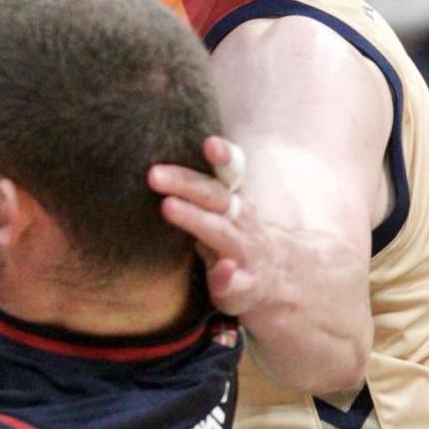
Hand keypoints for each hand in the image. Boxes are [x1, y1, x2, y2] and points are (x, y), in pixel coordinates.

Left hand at [151, 137, 266, 316]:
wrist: (274, 278)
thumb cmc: (233, 237)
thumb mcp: (220, 209)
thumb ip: (197, 187)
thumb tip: (153, 163)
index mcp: (234, 201)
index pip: (231, 173)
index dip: (224, 157)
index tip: (210, 143)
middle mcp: (243, 222)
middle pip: (216, 198)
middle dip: (186, 184)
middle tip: (154, 175)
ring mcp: (245, 253)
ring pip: (222, 234)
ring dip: (196, 219)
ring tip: (168, 206)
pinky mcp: (244, 285)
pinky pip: (235, 281)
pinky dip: (228, 275)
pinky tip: (223, 269)